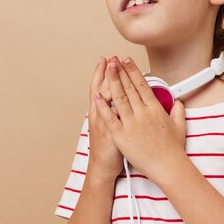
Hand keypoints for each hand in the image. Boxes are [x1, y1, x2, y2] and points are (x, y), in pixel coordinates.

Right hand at [87, 56, 122, 178]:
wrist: (103, 166)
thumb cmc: (109, 147)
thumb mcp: (110, 125)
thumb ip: (116, 111)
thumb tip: (124, 97)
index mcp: (100, 111)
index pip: (100, 87)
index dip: (102, 72)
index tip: (106, 58)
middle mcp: (100, 114)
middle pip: (103, 88)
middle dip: (109, 72)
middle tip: (111, 57)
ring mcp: (105, 123)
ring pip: (106, 99)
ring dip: (110, 83)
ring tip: (113, 68)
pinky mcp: (112, 132)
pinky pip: (112, 116)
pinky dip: (113, 106)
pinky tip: (117, 94)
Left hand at [94, 57, 186, 182]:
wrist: (167, 166)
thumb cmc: (173, 149)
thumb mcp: (179, 126)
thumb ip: (177, 111)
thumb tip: (178, 102)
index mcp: (155, 109)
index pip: (142, 85)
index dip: (133, 71)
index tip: (126, 61)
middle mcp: (143, 114)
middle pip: (129, 88)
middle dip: (120, 72)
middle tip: (114, 60)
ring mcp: (131, 124)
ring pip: (119, 98)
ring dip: (112, 82)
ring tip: (107, 69)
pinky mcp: (122, 136)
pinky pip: (110, 118)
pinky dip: (103, 106)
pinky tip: (97, 95)